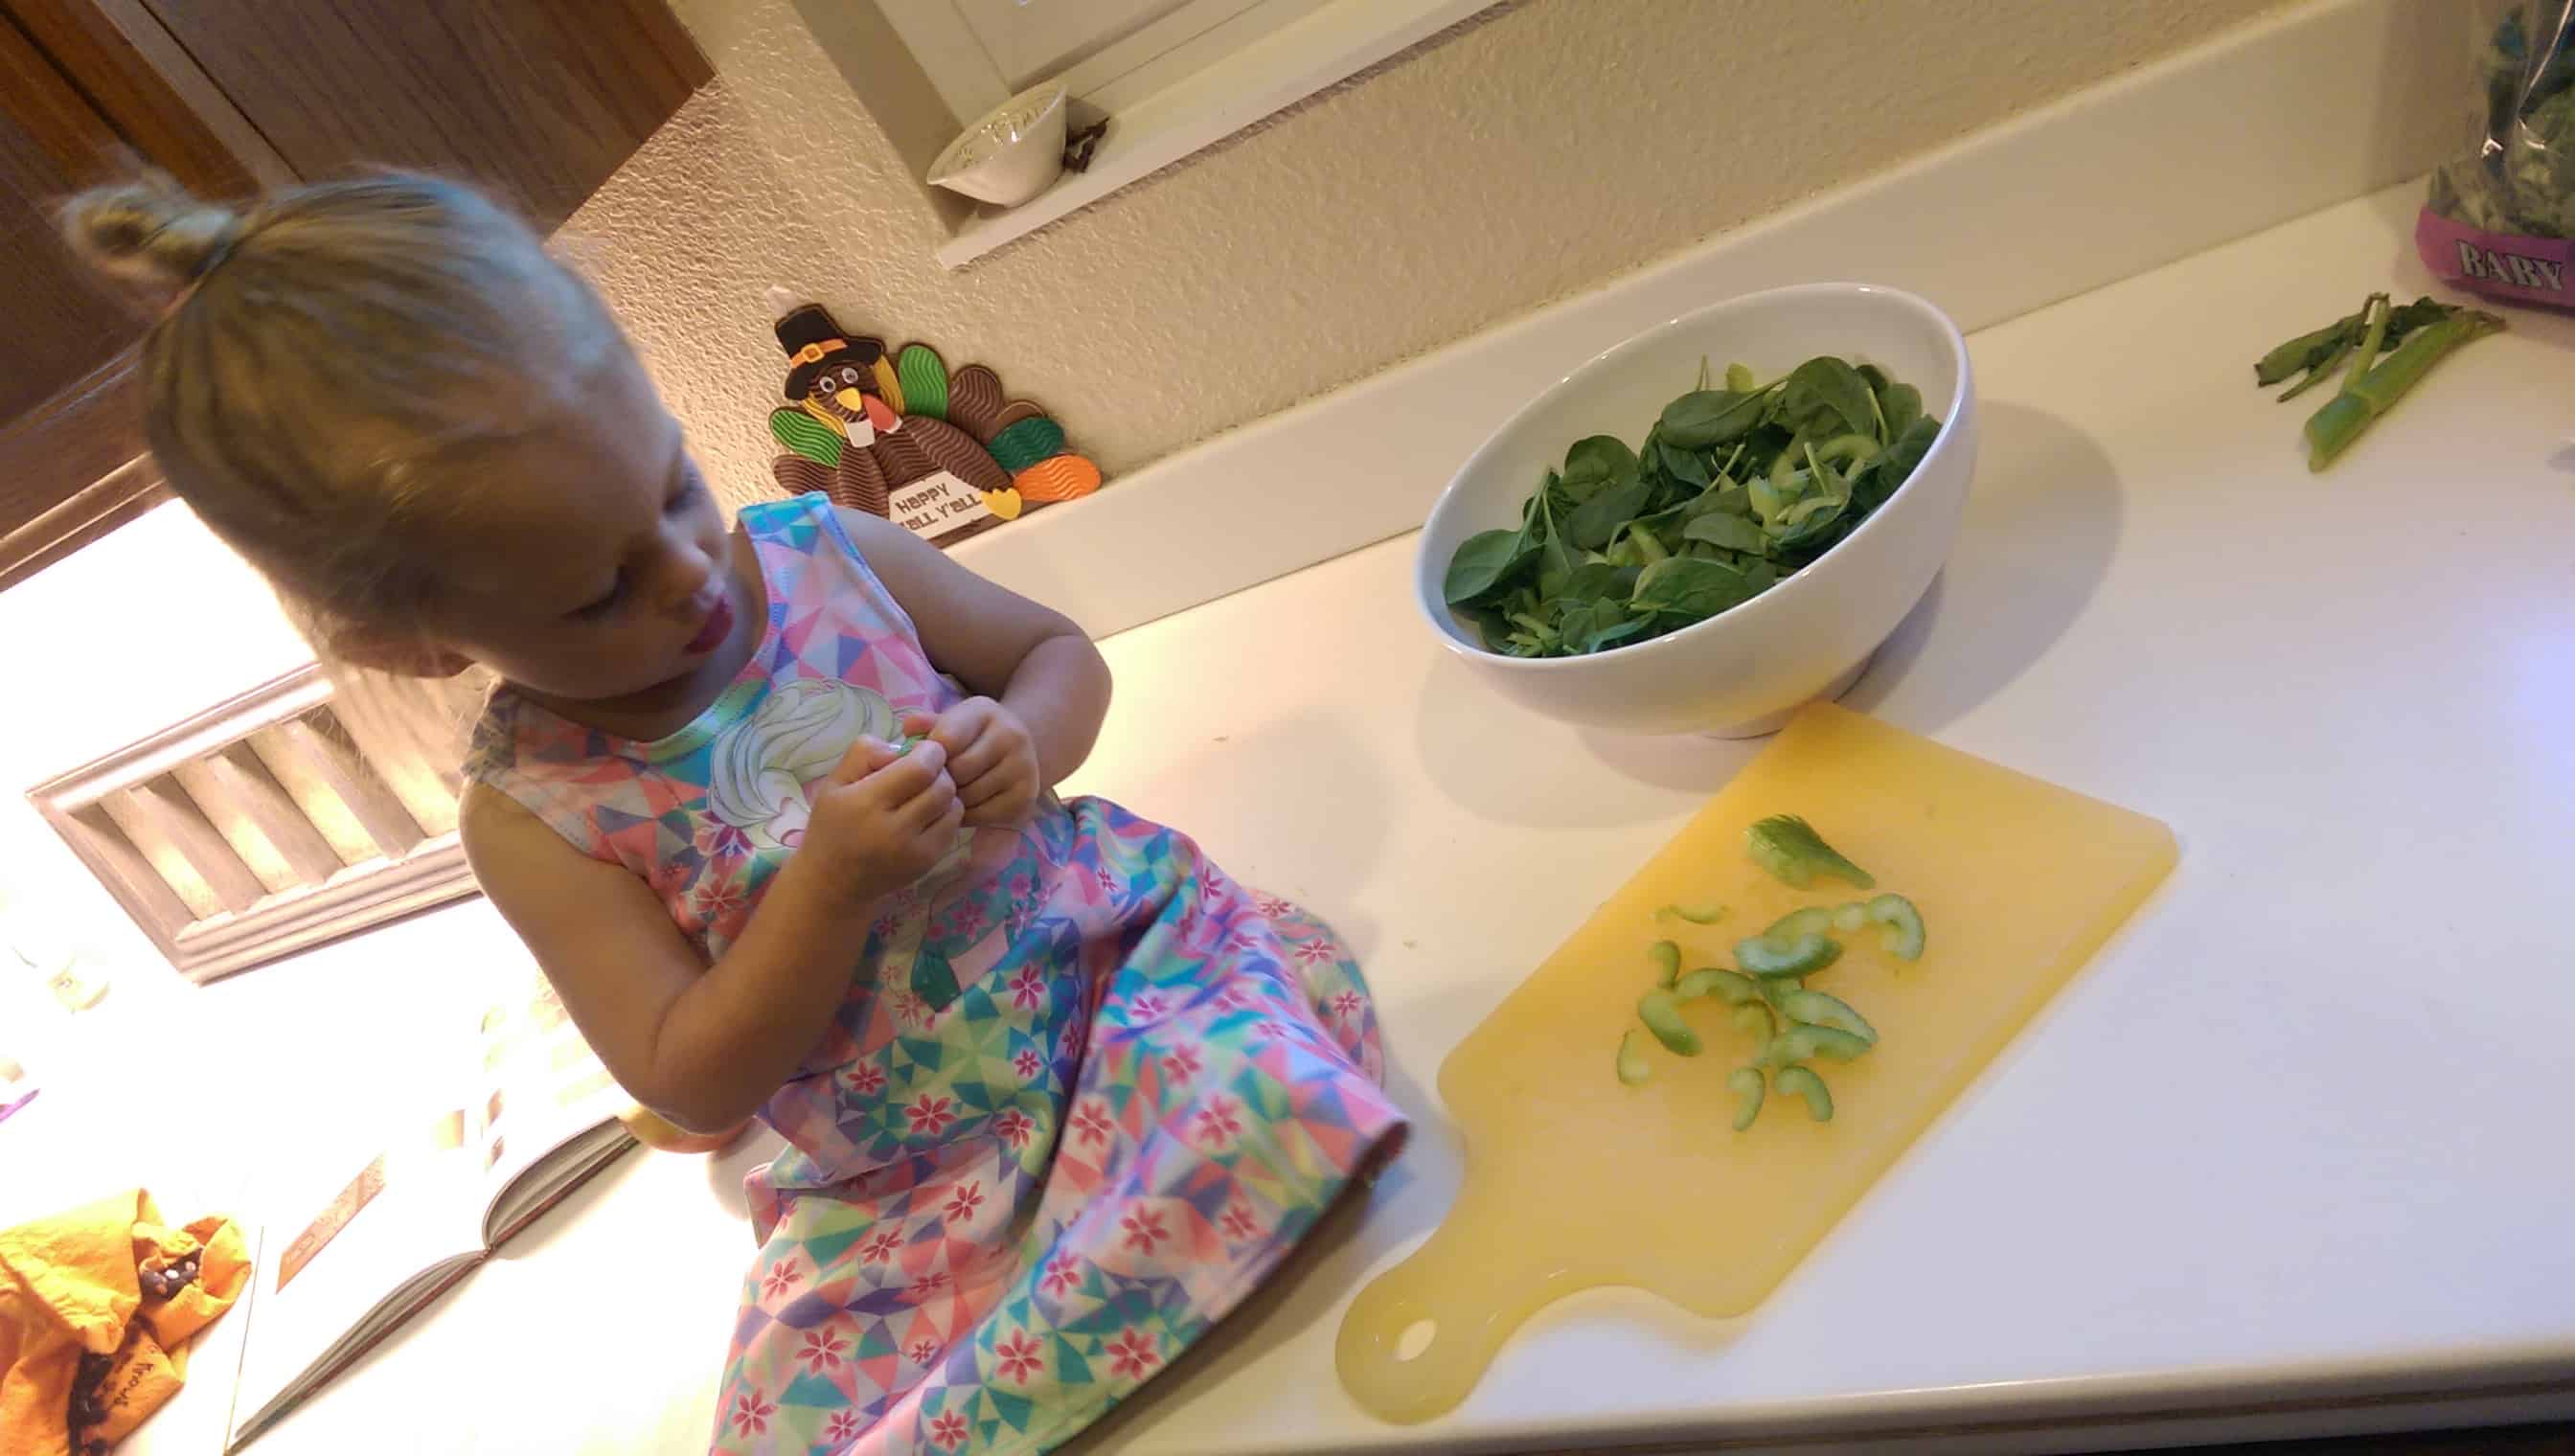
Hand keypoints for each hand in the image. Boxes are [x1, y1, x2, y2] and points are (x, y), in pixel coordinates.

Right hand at [795, 720, 962, 908]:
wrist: (833, 881)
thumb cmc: (832, 824)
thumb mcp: (835, 781)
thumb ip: (865, 753)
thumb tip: (903, 747)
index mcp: (866, 803)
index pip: (921, 769)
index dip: (929, 752)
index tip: (921, 751)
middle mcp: (894, 829)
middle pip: (943, 787)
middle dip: (940, 771)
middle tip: (925, 771)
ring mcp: (914, 850)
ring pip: (954, 806)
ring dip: (946, 792)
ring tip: (924, 792)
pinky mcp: (927, 862)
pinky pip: (952, 827)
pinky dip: (945, 813)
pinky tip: (926, 813)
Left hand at [926, 696, 1040, 827]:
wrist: (1014, 755)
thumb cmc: (969, 740)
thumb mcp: (949, 724)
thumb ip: (926, 725)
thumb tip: (909, 728)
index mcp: (985, 711)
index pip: (946, 738)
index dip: (928, 756)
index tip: (924, 763)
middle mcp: (1011, 735)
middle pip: (958, 770)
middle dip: (941, 780)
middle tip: (935, 783)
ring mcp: (1023, 768)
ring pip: (969, 796)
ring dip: (952, 801)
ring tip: (949, 795)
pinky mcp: (1025, 799)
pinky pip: (982, 816)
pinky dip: (966, 816)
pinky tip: (965, 806)